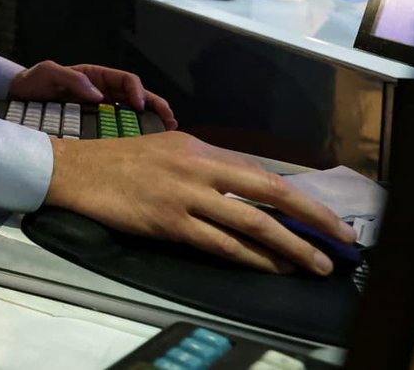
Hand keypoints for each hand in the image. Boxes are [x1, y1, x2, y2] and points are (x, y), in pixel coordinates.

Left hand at [8, 60, 176, 129]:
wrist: (17, 98)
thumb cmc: (32, 82)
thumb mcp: (48, 73)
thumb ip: (70, 78)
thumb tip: (98, 95)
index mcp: (95, 77)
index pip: (126, 80)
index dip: (137, 91)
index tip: (140, 106)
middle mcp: (102, 92)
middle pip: (137, 96)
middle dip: (156, 106)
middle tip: (170, 121)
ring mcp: (99, 109)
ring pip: (132, 113)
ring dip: (150, 121)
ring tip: (166, 133)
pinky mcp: (93, 124)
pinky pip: (117, 127)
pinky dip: (132, 133)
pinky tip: (143, 144)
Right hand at [47, 133, 356, 275]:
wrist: (72, 171)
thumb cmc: (115, 163)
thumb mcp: (164, 150)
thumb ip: (201, 167)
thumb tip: (239, 191)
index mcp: (198, 147)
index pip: (260, 172)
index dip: (298, 196)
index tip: (323, 215)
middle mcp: (197, 166)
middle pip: (268, 192)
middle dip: (311, 217)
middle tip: (341, 237)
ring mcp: (183, 195)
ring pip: (250, 221)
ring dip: (289, 246)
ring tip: (315, 263)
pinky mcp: (168, 221)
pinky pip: (220, 243)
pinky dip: (252, 257)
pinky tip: (271, 267)